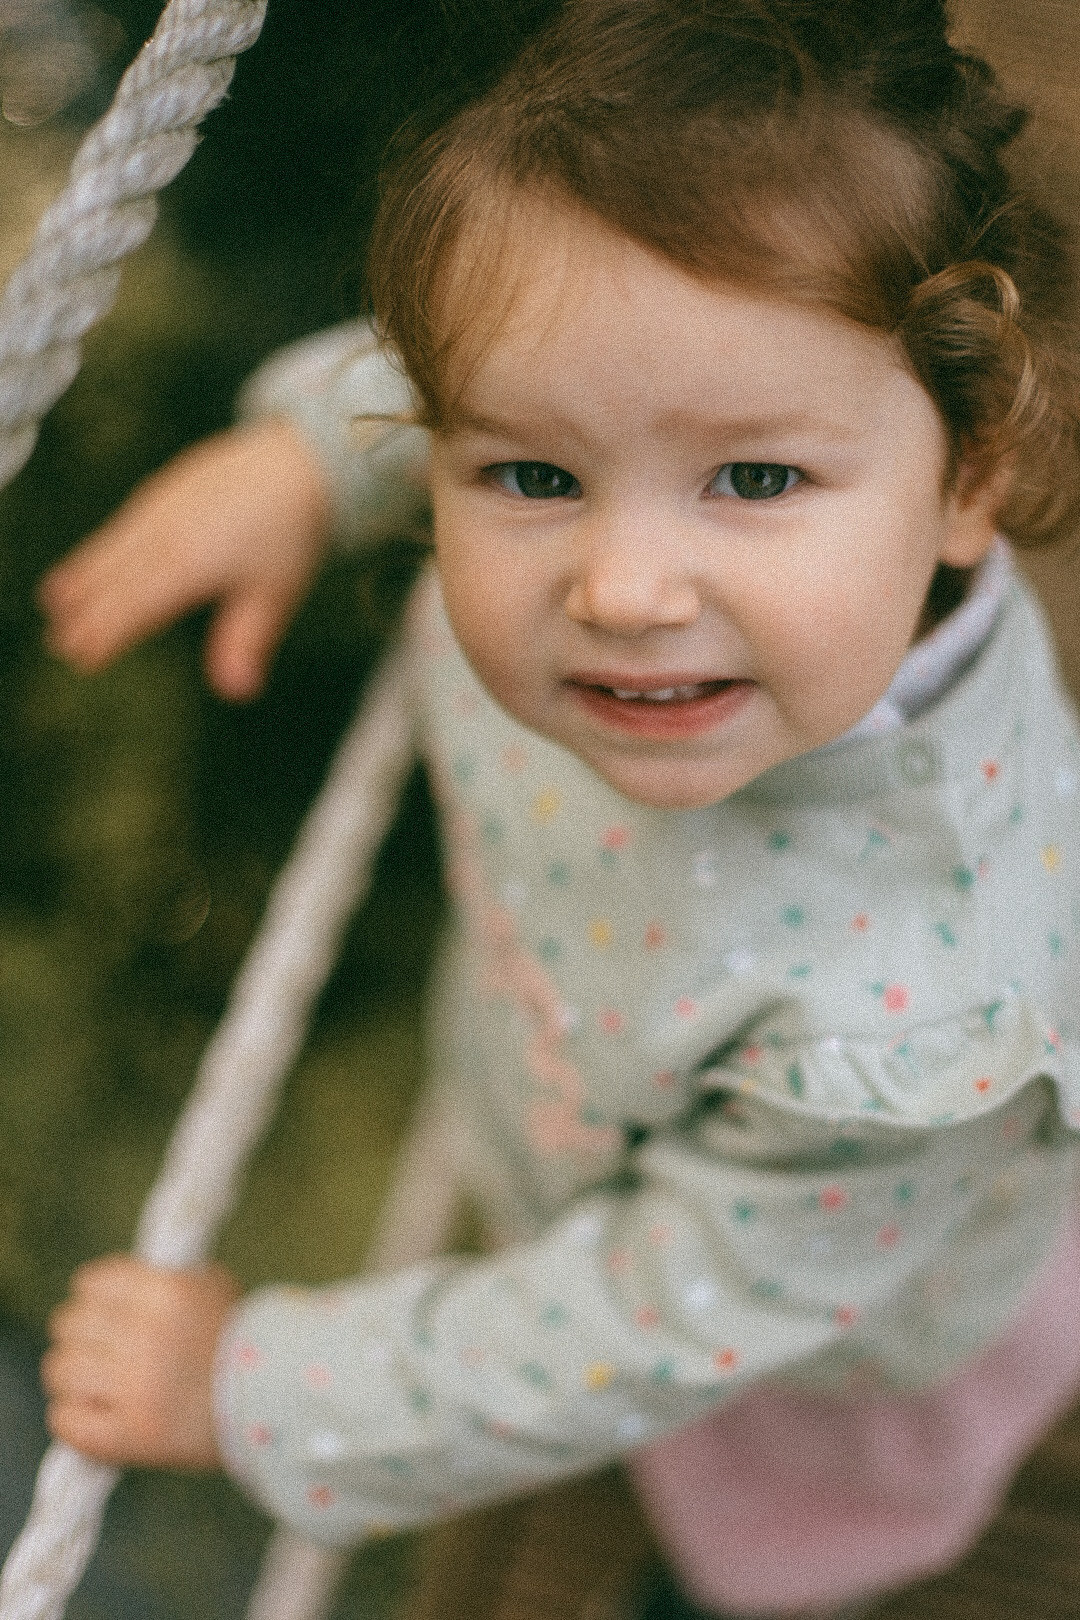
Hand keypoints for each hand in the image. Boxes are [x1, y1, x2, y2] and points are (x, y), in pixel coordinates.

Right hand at [38, 418, 332, 700]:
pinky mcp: (162, 491)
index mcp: (191, 564)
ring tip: (55, 605)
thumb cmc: (290, 532)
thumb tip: (237, 691)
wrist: (300, 459)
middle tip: (59, 644)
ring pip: (111, 549)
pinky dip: (99, 547)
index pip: (138, 606)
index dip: (108, 633)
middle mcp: (166, 534)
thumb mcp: (275, 594)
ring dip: (83, 578)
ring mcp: (161, 509)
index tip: (83, 658)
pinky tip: (90, 562)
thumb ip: (247, 642)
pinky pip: (121, 526)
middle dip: (86, 613)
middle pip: (116, 580)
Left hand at [41, 1255, 241, 1469]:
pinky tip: (91, 1416)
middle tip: (99, 1351)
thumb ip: (163, 1280)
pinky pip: (66, 1420)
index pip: (90, 1283)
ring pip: (60, 1370)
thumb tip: (111, 1283)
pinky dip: (72, 1418)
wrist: (274, 1404)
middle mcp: (146, 1336)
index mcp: (167, 1294)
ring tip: (93, 1385)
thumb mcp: (212, 1289)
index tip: (103, 1312)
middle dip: (80, 1336)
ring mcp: (135, 1388)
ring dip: (72, 1377)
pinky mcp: (130, 1436)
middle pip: (69, 1324)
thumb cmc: (238, 1341)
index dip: (92, 1297)